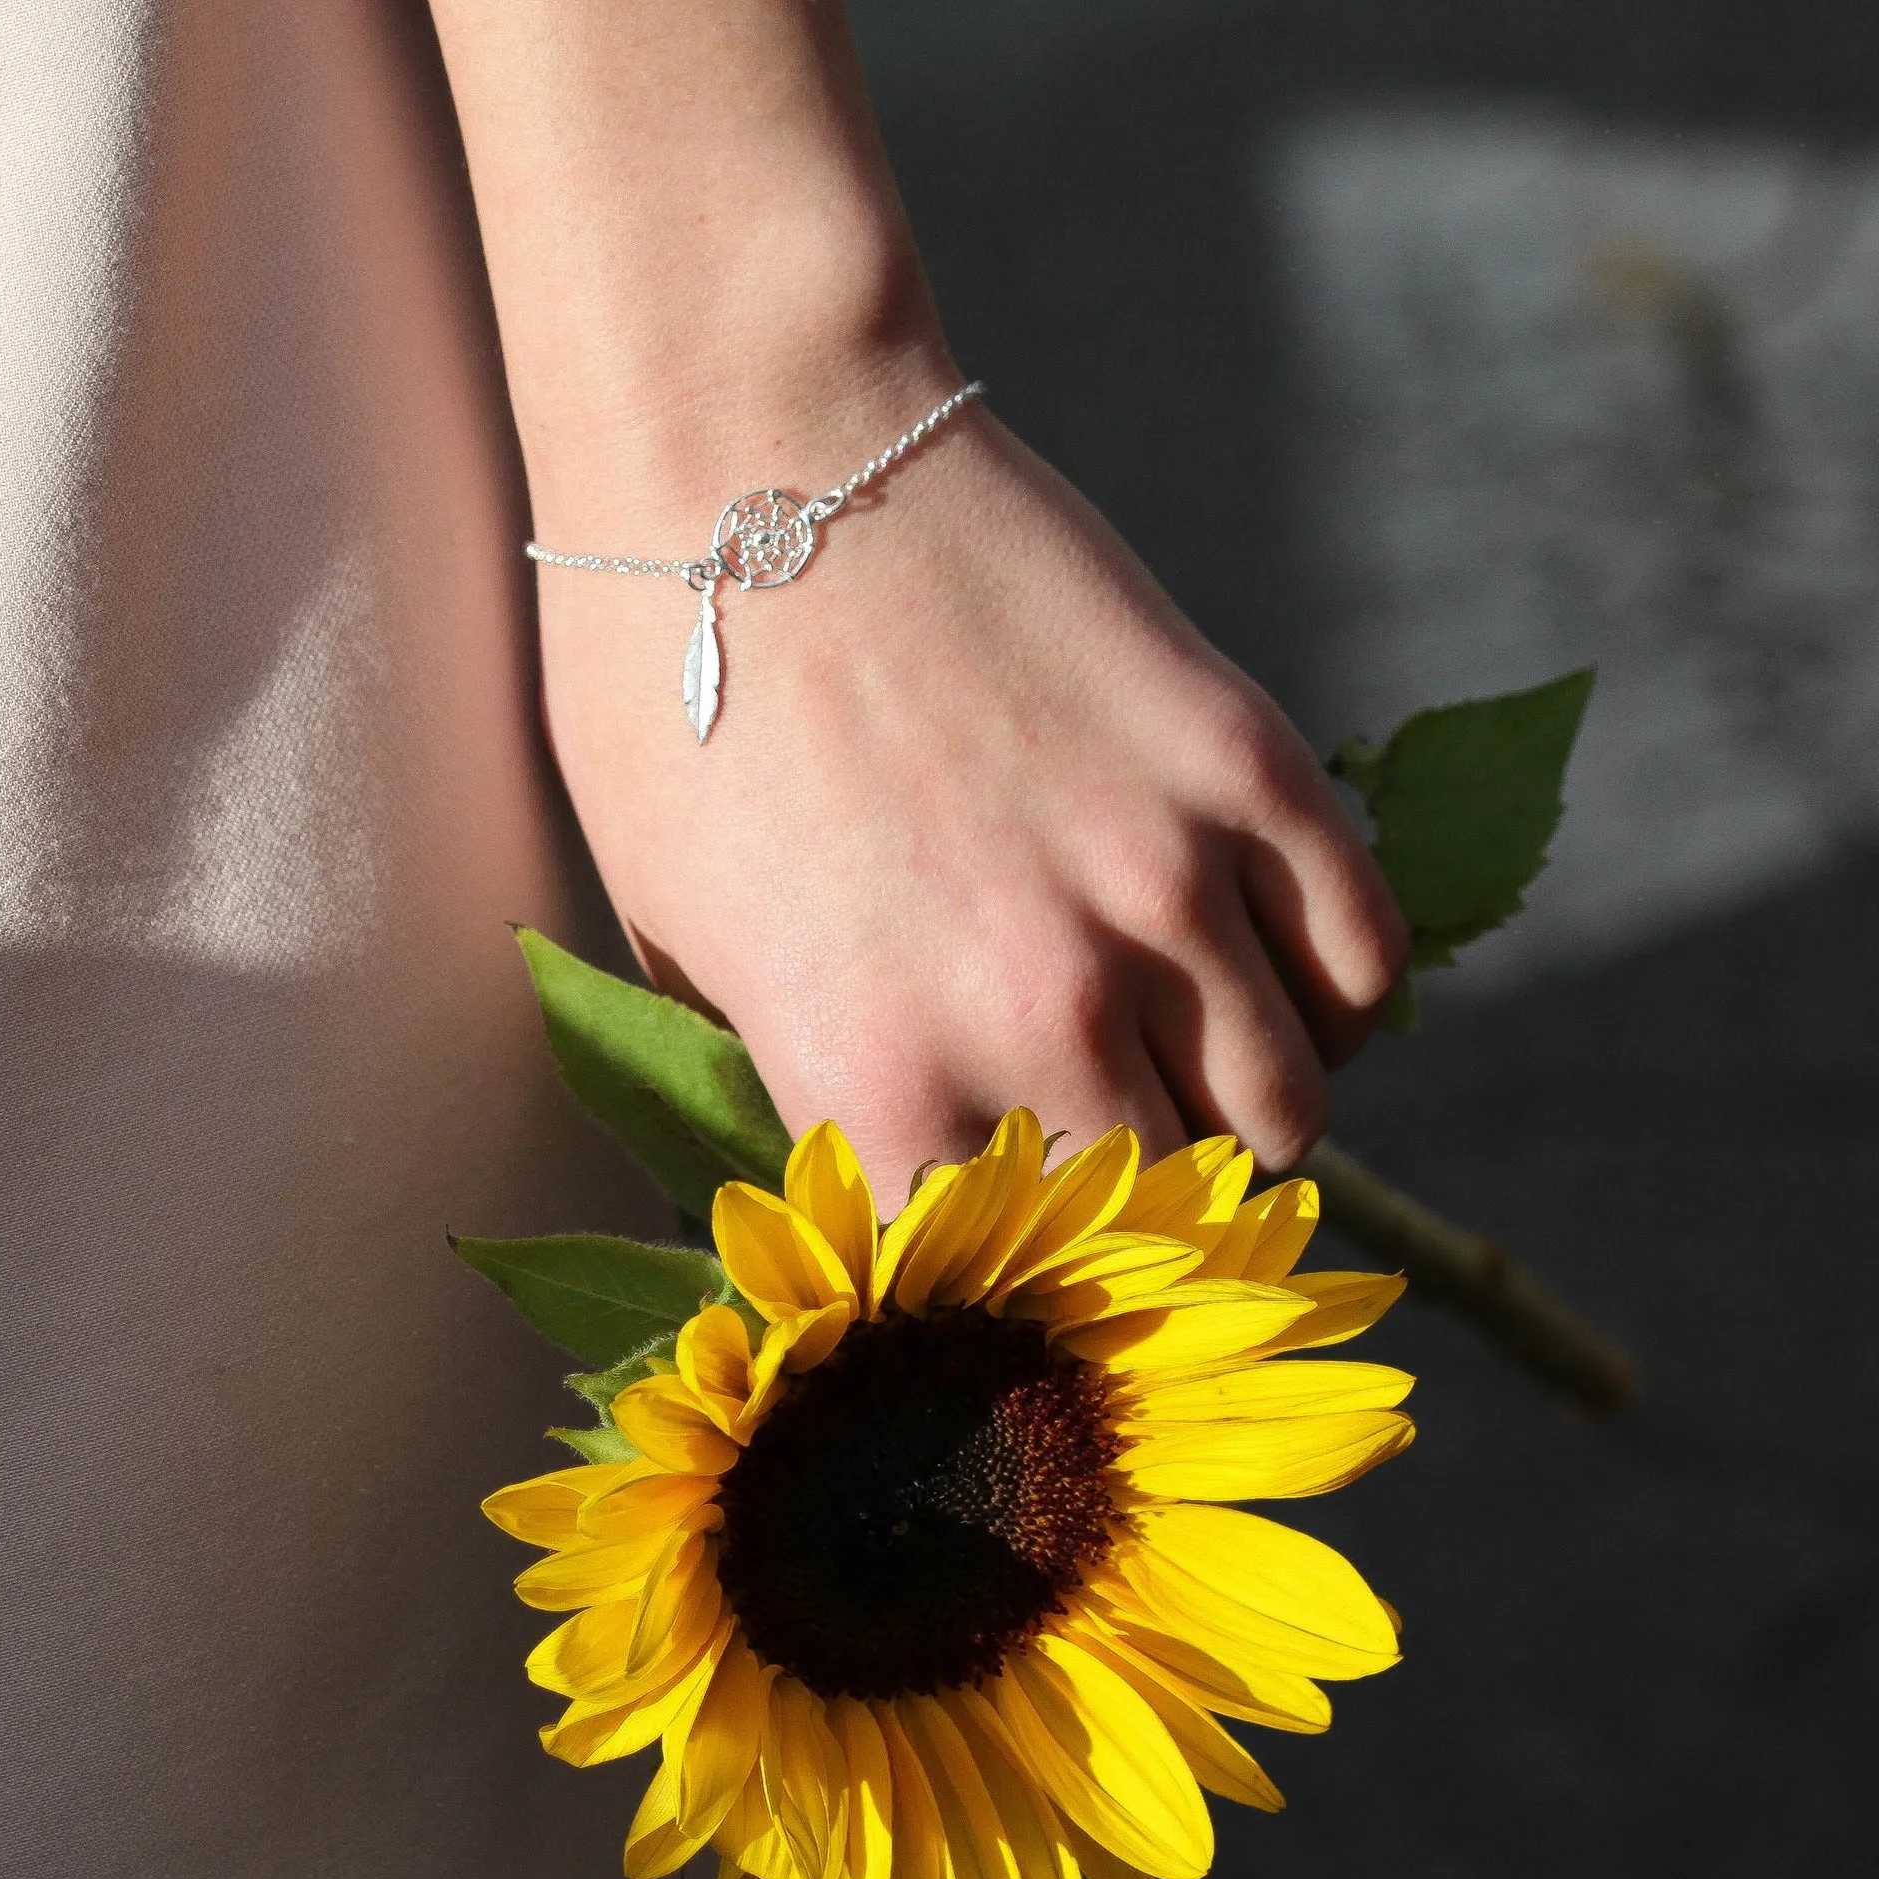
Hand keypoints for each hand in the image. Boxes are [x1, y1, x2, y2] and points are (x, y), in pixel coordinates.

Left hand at [535, 395, 1407, 1199]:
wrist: (753, 454)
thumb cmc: (670, 697)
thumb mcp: (670, 933)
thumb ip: (780, 1074)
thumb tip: (859, 1145)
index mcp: (877, 1077)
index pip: (993, 1270)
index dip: (1004, 1270)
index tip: (1014, 1248)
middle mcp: (1041, 1012)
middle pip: (1162, 1209)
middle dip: (1139, 1212)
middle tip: (1122, 1169)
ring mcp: (1164, 887)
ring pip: (1287, 1108)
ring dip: (1251, 1122)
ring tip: (1209, 1087)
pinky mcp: (1245, 767)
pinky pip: (1362, 954)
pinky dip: (1334, 1001)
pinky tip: (1275, 981)